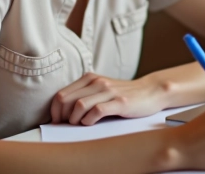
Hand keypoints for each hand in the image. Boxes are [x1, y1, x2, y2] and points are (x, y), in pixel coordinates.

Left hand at [50, 72, 168, 125]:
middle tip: (65, 126)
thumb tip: (62, 113)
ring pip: (79, 105)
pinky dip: (89, 120)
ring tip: (79, 124)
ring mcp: (108, 91)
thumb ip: (84, 95)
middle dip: (61, 116)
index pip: (61, 94)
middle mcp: (97, 82)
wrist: (150, 91)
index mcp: (89, 78)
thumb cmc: (123, 94)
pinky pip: (97, 111)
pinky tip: (91, 123)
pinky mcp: (119, 102)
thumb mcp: (101, 89)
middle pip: (66, 99)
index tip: (57, 121)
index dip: (54, 110)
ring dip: (74, 119)